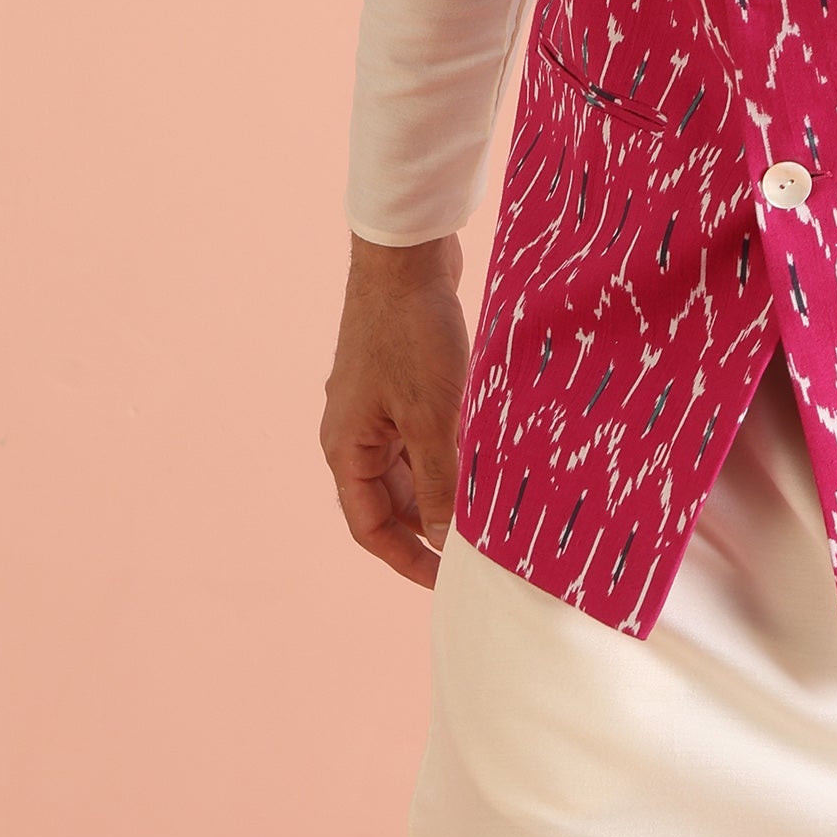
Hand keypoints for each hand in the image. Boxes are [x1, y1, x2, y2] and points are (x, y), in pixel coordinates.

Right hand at [319, 233, 467, 587]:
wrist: (406, 254)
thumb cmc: (410, 333)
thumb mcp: (431, 416)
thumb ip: (439, 482)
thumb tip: (447, 540)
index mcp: (346, 448)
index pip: (371, 527)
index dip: (408, 560)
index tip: (449, 581)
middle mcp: (356, 431)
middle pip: (392, 500)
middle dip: (431, 525)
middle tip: (481, 547)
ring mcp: (378, 405)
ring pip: (412, 466)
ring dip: (444, 486)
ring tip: (489, 506)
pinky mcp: (402, 380)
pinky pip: (423, 432)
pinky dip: (450, 450)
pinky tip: (486, 456)